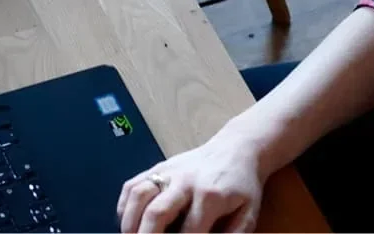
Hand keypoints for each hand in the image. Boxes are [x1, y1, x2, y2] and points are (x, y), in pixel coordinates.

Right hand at [117, 127, 268, 232]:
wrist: (236, 148)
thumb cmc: (243, 186)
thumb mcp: (248, 214)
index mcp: (209, 197)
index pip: (189, 232)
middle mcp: (184, 182)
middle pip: (157, 212)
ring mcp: (168, 171)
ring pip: (139, 194)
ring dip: (130, 221)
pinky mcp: (158, 166)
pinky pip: (133, 183)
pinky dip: (124, 204)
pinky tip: (127, 221)